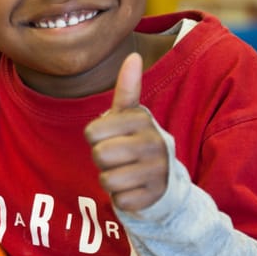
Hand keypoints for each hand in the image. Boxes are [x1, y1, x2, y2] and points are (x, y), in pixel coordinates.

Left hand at [85, 53, 168, 210]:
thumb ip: (128, 89)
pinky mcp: (154, 197)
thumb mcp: (131, 116)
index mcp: (142, 121)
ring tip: (125, 172)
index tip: (111, 137)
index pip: (92, 133)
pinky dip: (121, 198)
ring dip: (110, 180)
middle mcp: (154, 143)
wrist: (165, 179)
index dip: (95, 138)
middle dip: (101, 159)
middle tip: (118, 157)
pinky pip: (120, 200)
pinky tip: (134, 189)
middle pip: (99, 155)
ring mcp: (156, 171)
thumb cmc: (137, 142)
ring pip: (107, 180)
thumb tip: (132, 55)